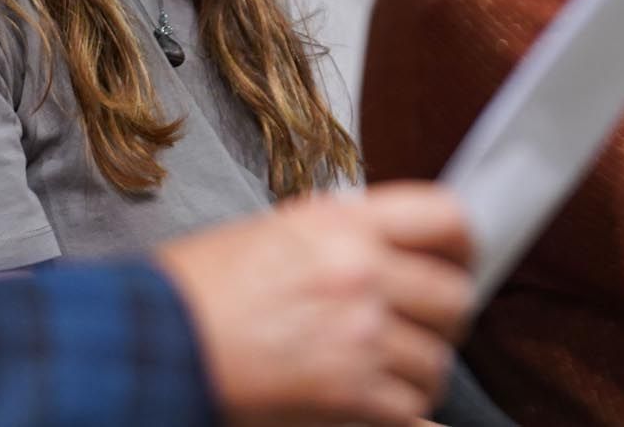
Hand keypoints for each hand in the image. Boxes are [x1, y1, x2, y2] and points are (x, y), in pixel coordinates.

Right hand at [156, 183, 473, 425]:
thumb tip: (392, 251)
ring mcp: (360, 336)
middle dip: (444, 317)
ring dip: (418, 371)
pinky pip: (413, 410)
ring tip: (382, 370)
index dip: (465, 242)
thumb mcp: (278, 231)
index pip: (445, 217)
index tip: (461, 258)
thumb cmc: (201, 287)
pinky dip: (403, 413)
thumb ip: (344, 236)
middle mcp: (361, 273)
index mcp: (343, 223)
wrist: (158, 337)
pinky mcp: (351, 395)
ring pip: (436, 362)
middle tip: (420, 325)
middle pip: (455, 297)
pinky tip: (379, 404)